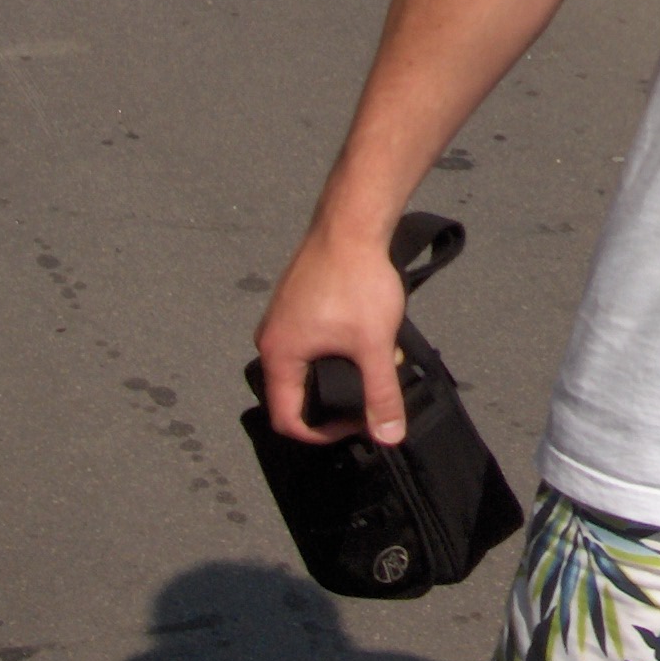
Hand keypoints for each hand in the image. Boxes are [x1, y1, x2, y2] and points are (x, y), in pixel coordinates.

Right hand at [254, 228, 407, 445]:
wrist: (352, 222)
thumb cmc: (357, 280)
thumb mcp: (374, 344)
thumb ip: (381, 394)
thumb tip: (388, 437)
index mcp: (278, 355)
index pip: (287, 419)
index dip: (321, 434)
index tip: (355, 425)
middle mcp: (271, 338)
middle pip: (296, 393)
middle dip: (338, 399)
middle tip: (371, 391)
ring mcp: (282, 317)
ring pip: (309, 364)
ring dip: (343, 370)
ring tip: (378, 358)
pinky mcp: (297, 301)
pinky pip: (312, 340)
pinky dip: (340, 347)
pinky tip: (371, 335)